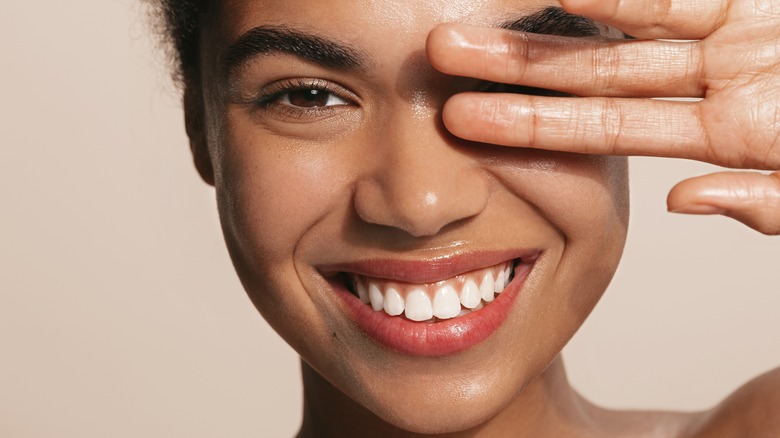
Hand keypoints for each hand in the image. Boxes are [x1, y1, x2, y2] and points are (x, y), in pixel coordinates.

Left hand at [427, 0, 779, 234]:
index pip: (604, 132)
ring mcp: (740, 35)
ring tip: (483, 7)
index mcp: (726, 138)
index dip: (531, 125)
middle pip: (597, 71)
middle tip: (437, 54)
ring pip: (630, 17)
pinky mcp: (755, 0)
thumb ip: (772, 201)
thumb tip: (685, 202)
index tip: (461, 122)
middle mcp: (721, 83)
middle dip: (516, 64)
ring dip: (556, 14)